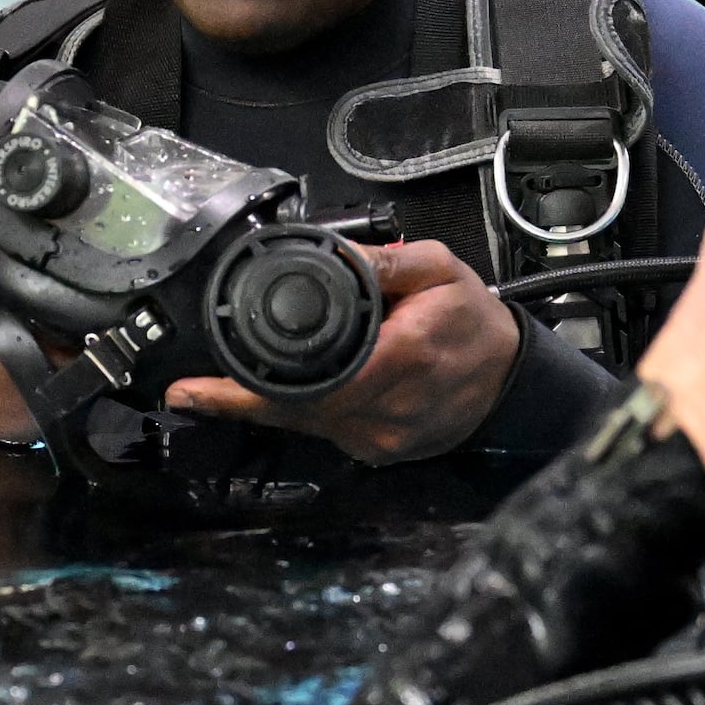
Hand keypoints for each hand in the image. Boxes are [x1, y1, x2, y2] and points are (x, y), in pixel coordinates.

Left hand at [162, 239, 516, 464]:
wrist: (512, 380)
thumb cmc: (476, 323)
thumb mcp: (443, 270)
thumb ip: (389, 260)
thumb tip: (339, 252)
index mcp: (398, 359)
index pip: (306, 381)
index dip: (244, 391)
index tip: (194, 390)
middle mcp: (384, 409)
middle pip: (294, 412)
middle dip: (240, 401)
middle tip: (192, 390)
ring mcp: (382, 438)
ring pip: (307, 426)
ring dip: (270, 406)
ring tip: (226, 387)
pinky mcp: (380, 452)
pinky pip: (328, 432)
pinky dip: (305, 412)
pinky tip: (289, 393)